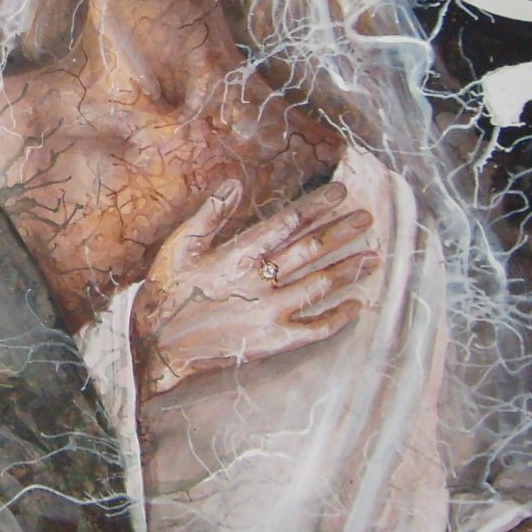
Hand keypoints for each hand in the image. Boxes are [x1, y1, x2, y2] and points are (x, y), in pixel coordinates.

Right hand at [132, 179, 378, 397]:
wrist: (158, 349)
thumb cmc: (165, 294)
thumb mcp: (178, 247)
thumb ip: (209, 214)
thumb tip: (234, 182)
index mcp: (239, 255)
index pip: (288, 222)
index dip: (317, 206)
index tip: (341, 192)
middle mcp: (261, 280)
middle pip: (311, 250)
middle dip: (342, 231)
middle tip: (367, 218)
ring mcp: (271, 312)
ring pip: (320, 285)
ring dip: (348, 269)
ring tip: (373, 256)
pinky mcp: (274, 341)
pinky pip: (316, 328)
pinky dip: (339, 317)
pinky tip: (357, 306)